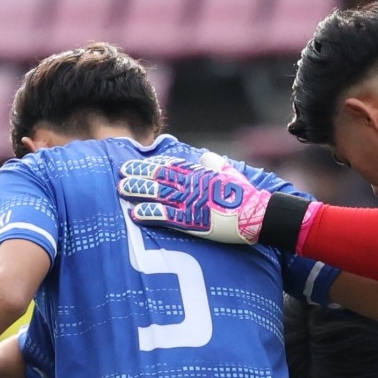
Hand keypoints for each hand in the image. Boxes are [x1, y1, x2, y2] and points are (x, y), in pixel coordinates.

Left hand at [117, 157, 278, 245]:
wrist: (256, 214)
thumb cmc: (246, 196)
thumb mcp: (231, 173)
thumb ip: (216, 164)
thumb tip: (207, 156)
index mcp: (200, 172)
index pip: (169, 164)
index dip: (150, 164)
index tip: (135, 163)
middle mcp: (192, 184)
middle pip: (158, 176)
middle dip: (138, 173)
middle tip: (120, 173)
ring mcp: (190, 201)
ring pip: (158, 193)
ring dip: (138, 191)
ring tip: (121, 190)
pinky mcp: (192, 220)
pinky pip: (165, 216)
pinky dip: (149, 214)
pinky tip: (135, 214)